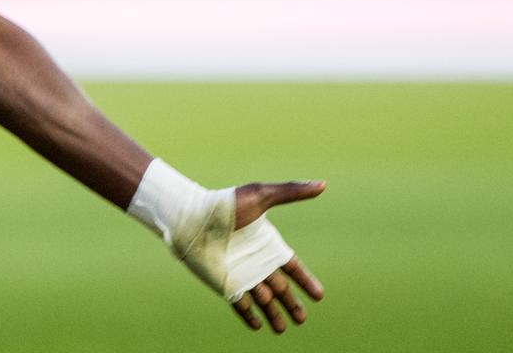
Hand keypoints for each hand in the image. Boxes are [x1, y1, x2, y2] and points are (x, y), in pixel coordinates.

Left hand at [228, 180, 326, 333]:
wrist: (190, 217)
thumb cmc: (225, 205)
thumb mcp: (261, 195)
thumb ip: (291, 192)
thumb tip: (322, 183)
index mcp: (267, 244)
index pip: (292, 268)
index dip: (305, 281)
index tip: (319, 296)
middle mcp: (256, 261)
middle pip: (279, 288)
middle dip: (291, 304)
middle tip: (302, 319)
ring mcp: (240, 274)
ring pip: (262, 299)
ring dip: (273, 313)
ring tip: (282, 329)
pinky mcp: (225, 283)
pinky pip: (239, 304)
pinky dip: (248, 315)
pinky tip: (257, 326)